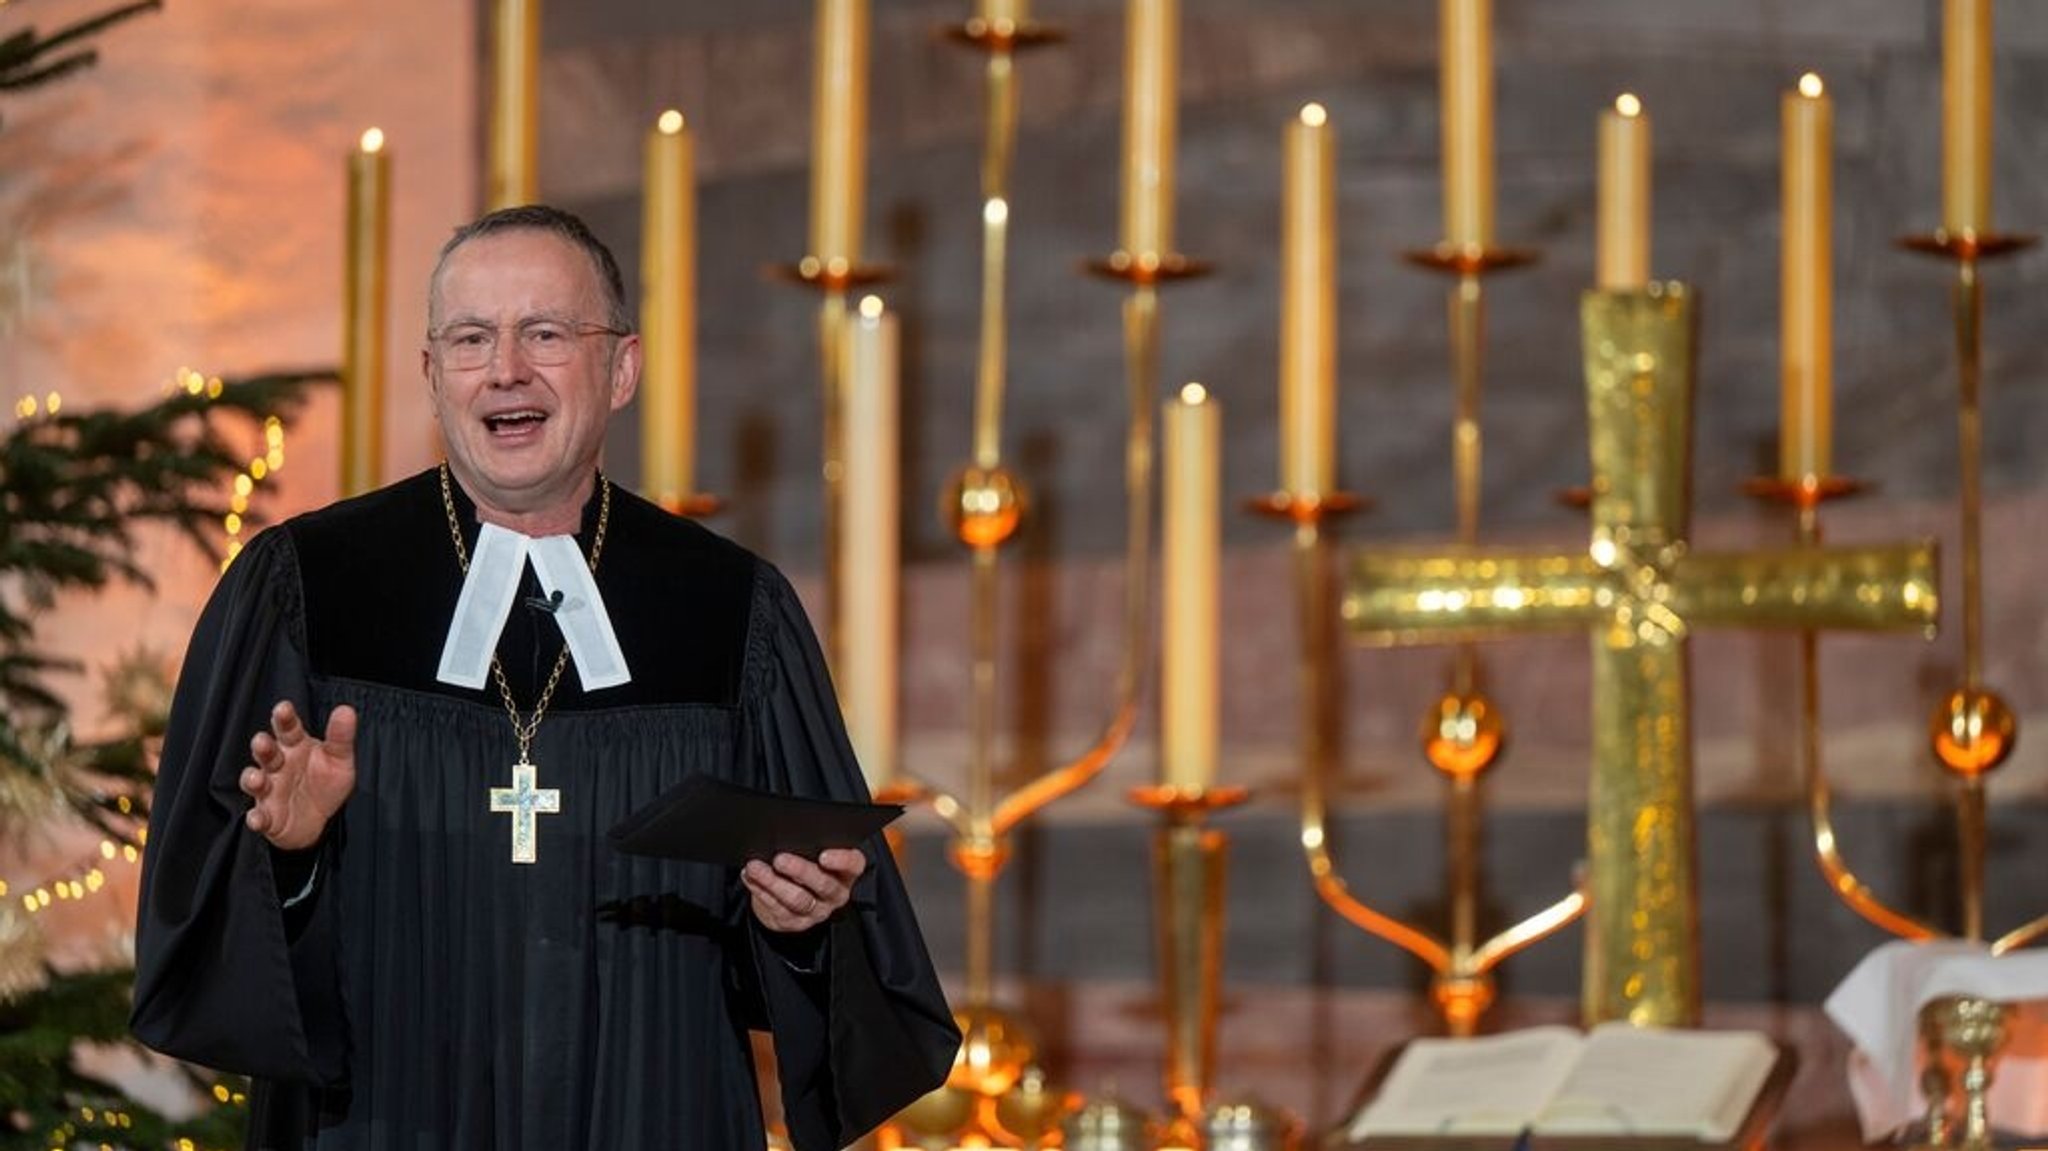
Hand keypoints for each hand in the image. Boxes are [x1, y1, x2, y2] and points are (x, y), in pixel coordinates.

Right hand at [240, 701, 357, 850]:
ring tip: (257, 778)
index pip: (288, 729)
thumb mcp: (339, 759)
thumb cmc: (324, 782)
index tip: (283, 708)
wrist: (320, 819)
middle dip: (262, 747)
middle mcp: (277, 766)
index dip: (284, 719)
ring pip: (254, 782)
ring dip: (252, 779)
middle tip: (262, 741)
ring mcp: (269, 791)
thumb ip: (341, 736)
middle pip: (266, 753)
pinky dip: (256, 818)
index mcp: (295, 747)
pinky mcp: (267, 817)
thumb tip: (346, 710)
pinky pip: (258, 817)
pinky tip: (256, 818)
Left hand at [743, 848, 865, 933]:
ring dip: (773, 882)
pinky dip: (760, 890)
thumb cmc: (806, 865)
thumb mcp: (814, 854)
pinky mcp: (794, 922)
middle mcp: (835, 894)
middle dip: (800, 870)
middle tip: (780, 859)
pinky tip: (750, 877)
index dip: (841, 860)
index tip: (823, 855)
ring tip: (755, 867)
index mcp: (846, 872)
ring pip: (797, 899)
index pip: (854, 865)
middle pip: (823, 884)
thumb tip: (788, 833)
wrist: (791, 899)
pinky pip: (776, 908)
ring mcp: (816, 911)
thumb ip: (810, 845)